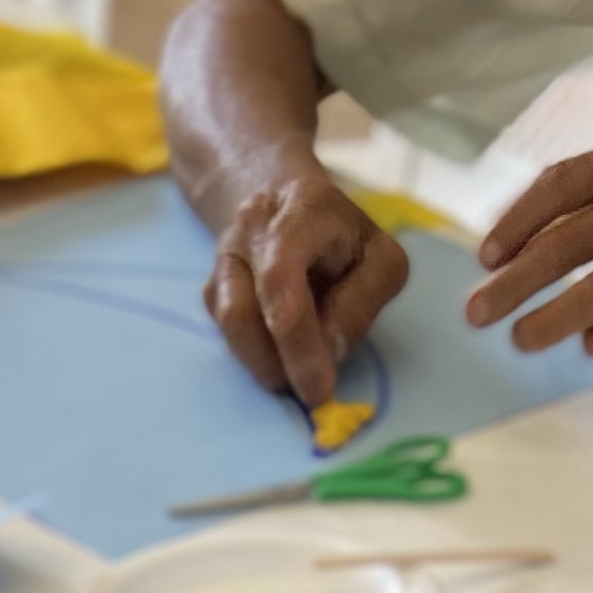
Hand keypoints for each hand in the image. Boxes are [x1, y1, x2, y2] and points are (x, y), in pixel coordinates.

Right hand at [204, 154, 407, 409]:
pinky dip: (257, 353)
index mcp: (300, 210)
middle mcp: (251, 227)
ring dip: (265, 364)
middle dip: (277, 363)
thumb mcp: (380, 261)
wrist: (287, 204)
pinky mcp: (211, 287)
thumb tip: (328, 353)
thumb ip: (362, 304)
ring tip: (298, 368)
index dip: (296, 339)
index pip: (280, 277)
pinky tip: (281, 346)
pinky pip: (226, 334)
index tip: (318, 389)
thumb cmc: (344, 239)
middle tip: (312, 389)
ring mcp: (224, 257)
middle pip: (241, 312)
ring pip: (229, 329)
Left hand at [467, 130, 592, 359]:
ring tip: (518, 339)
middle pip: (566, 245)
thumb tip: (502, 242)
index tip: (484, 258)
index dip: (515, 224)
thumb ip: (581, 192)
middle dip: (512, 285)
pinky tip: (586, 341)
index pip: (558, 186)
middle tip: (475, 314)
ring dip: (546, 323)